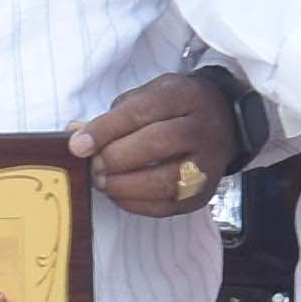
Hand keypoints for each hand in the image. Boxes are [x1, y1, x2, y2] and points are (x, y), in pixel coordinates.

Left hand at [73, 73, 242, 217]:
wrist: (223, 124)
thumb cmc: (176, 109)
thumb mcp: (150, 95)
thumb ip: (115, 114)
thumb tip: (76, 134)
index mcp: (186, 97)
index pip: (143, 111)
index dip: (106, 129)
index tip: (78, 145)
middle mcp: (203, 130)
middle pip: (157, 143)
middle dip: (115, 157)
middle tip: (93, 164)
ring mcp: (208, 165)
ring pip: (165, 180)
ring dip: (124, 185)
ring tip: (102, 181)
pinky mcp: (202, 195)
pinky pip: (167, 206)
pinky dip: (135, 204)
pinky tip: (118, 194)